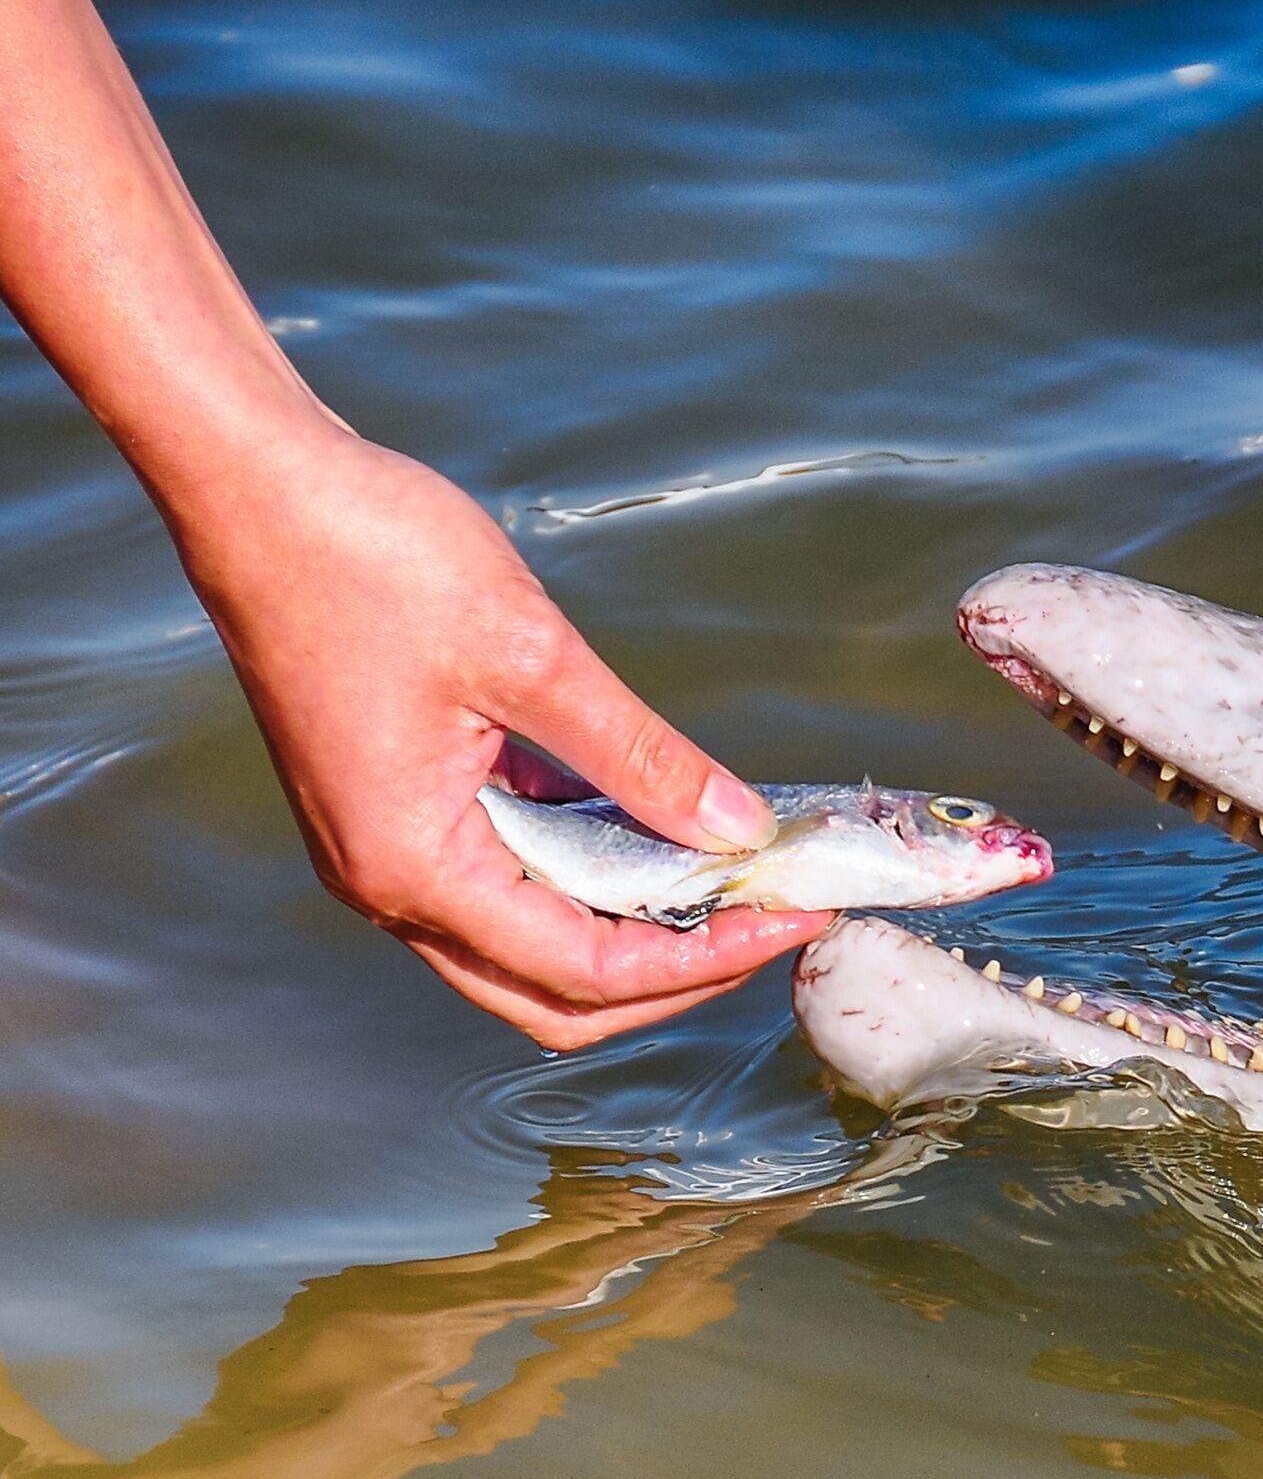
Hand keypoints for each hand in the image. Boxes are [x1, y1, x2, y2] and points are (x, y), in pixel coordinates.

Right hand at [168, 425, 825, 1048]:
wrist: (253, 484)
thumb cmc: (365, 554)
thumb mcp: (531, 655)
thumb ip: (641, 756)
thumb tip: (740, 829)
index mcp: (411, 865)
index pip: (585, 970)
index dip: (704, 960)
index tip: (793, 920)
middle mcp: (388, 882)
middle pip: (556, 995)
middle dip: (673, 975)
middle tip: (772, 921)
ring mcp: (386, 850)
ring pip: (531, 947)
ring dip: (633, 931)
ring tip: (736, 885)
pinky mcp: (397, 808)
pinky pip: (507, 879)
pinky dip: (590, 877)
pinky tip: (665, 835)